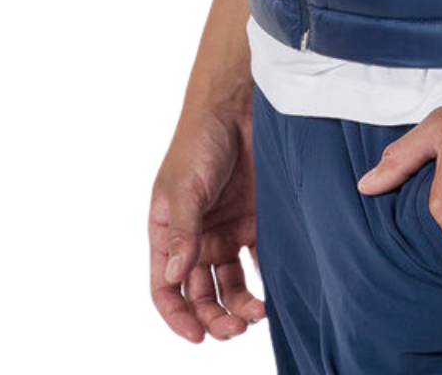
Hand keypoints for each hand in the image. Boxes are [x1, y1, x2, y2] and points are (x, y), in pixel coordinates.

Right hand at [149, 98, 267, 341]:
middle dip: (215, 317)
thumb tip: (174, 278)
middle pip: (201, 294)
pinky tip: (275, 290)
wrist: (240, 104)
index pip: (165, 288)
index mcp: (168, 232)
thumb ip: (182, 233)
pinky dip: (266, 280)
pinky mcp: (256, 220)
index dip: (177, 316)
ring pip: (231, 285)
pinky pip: (259, 261)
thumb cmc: (201, 139)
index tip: (197, 336)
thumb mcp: (184, 186)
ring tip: (258, 313)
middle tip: (235, 327)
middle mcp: (197, 237)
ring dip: (241, 305)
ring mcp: (227, 230)